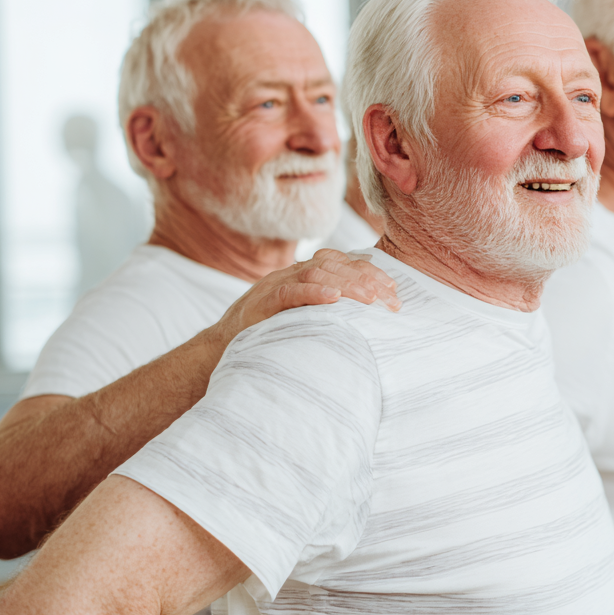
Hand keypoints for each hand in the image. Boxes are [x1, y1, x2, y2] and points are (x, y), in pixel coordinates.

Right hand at [208, 250, 400, 348]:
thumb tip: (368, 320)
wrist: (220, 351)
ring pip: (315, 274)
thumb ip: (327, 311)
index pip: (342, 263)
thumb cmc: (267, 337)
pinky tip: (333, 300)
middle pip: (334, 265)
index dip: (369, 272)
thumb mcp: (302, 319)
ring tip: (370, 300)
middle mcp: (290, 274)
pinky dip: (313, 293)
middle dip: (366, 280)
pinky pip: (289, 292)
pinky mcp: (260, 304)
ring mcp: (274, 286)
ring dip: (346, 285)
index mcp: (302, 275)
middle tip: (390, 299)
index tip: (393, 291)